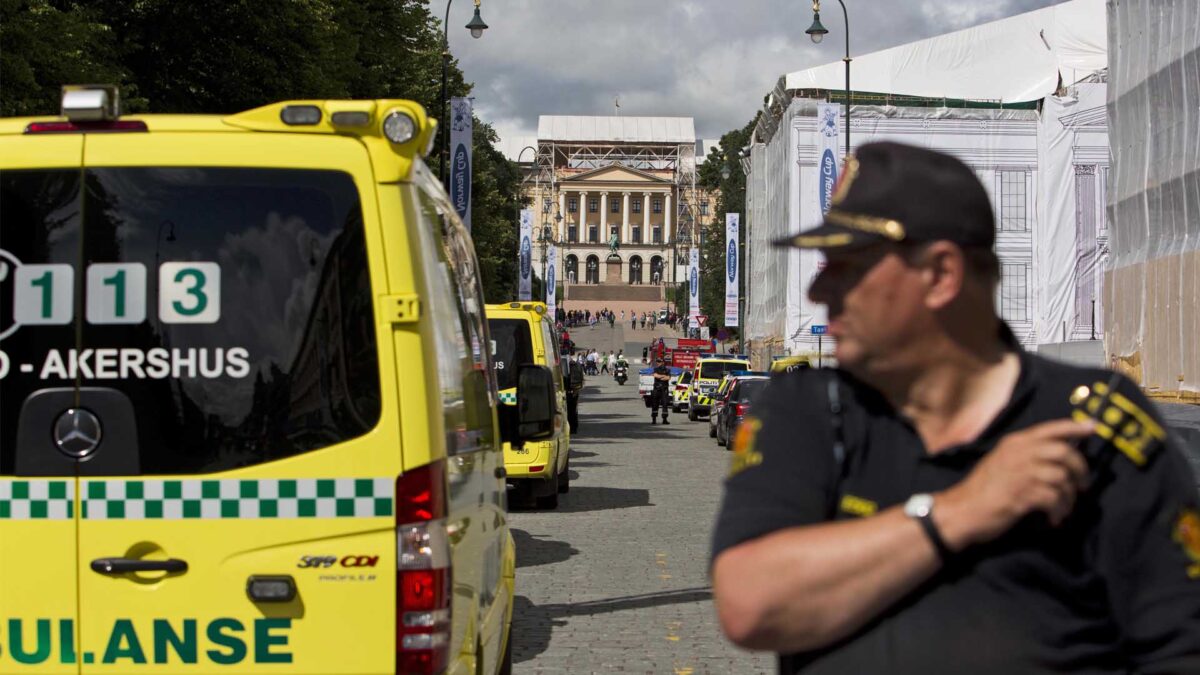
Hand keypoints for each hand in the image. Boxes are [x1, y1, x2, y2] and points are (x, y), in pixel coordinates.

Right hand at [938, 419, 1094, 549]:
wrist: (961, 511)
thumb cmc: (982, 489)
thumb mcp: (1000, 462)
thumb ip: (1024, 456)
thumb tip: (1057, 457)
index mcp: (1014, 443)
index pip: (1050, 429)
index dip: (1074, 427)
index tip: (1093, 427)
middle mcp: (1019, 453)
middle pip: (1064, 452)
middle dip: (1080, 469)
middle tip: (1083, 484)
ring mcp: (1021, 473)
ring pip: (1062, 478)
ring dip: (1069, 496)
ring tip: (1063, 509)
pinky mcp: (1023, 494)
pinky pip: (1055, 499)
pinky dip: (1059, 511)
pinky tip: (1053, 519)